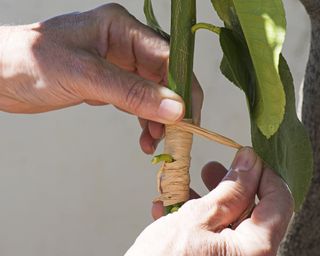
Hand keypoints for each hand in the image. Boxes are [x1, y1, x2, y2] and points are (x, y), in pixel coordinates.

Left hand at [0, 4, 201, 127]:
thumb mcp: (84, 75)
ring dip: (159, 118)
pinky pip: (137, 102)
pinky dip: (144, 121)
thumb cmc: (30, 61)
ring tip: (156, 142)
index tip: (188, 117)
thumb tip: (175, 109)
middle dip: (172, 107)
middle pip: (165, 76)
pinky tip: (145, 138)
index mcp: (122, 29)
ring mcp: (119, 65)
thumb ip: (132, 93)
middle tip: (174, 135)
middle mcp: (125, 44)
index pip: (167, 56)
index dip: (182, 87)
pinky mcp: (110, 83)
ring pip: (153, 93)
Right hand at [126, 148, 293, 255]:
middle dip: (230, 185)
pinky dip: (194, 217)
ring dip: (207, 199)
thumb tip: (250, 162)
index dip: (263, 173)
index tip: (245, 157)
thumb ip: (230, 190)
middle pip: (253, 209)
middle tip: (212, 167)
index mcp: (255, 251)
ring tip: (184, 187)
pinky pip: (213, 232)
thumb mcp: (197, 218)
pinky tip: (169, 209)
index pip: (279, 201)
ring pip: (230, 219)